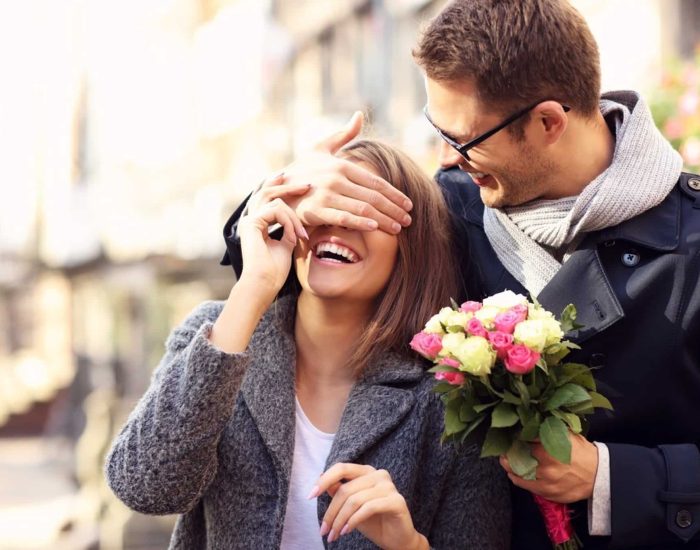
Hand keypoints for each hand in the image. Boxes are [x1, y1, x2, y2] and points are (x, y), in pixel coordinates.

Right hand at [237, 178, 307, 298]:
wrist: (264, 284)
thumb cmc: (275, 270)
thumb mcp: (287, 243)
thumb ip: (290, 228)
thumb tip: (300, 219)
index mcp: (257, 224)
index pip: (268, 199)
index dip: (283, 191)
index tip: (302, 188)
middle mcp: (250, 220)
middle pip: (267, 192)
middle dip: (287, 187)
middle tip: (308, 185)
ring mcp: (249, 220)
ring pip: (274, 200)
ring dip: (294, 215)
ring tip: (302, 233)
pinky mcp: (251, 223)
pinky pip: (276, 211)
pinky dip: (289, 221)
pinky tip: (295, 236)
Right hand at [253, 112, 412, 234]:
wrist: (274, 189)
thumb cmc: (300, 170)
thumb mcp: (320, 149)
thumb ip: (343, 135)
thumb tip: (359, 115)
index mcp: (341, 165)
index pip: (375, 182)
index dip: (394, 194)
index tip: (408, 204)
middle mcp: (335, 178)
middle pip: (373, 196)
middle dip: (394, 209)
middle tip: (409, 220)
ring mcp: (325, 194)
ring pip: (363, 208)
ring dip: (384, 219)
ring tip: (398, 229)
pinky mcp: (316, 210)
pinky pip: (344, 218)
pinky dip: (362, 223)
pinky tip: (375, 228)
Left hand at [309, 463, 427, 549]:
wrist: (397, 541)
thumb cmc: (374, 522)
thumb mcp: (350, 507)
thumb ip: (339, 492)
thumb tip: (320, 479)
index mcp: (367, 472)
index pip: (342, 468)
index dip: (324, 480)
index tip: (310, 495)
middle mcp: (379, 475)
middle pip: (345, 489)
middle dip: (331, 512)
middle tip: (324, 531)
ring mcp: (389, 486)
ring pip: (354, 500)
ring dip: (339, 521)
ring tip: (333, 535)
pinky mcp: (396, 501)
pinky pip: (367, 508)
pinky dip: (353, 521)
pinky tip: (346, 531)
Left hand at [500, 433, 598, 502]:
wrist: (599, 475)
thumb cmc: (582, 453)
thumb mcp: (567, 434)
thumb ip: (549, 429)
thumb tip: (531, 420)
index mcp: (550, 447)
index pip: (523, 439)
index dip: (515, 436)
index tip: (510, 433)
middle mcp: (546, 465)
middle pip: (517, 455)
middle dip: (509, 450)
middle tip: (504, 446)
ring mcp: (546, 480)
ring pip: (518, 472)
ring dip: (509, 465)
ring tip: (505, 459)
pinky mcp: (547, 493)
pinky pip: (525, 485)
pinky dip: (516, 478)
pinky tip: (513, 473)